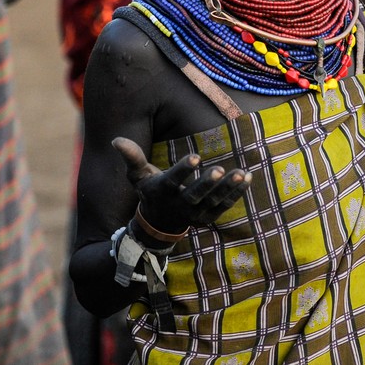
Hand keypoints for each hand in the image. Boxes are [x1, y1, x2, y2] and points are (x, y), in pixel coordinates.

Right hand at [112, 137, 249, 236]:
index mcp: (162, 192)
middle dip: (207, 183)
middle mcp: (179, 205)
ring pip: (213, 202)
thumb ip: (131, 158)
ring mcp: (196, 213)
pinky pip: (225, 206)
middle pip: (195, 195)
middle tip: (219, 169)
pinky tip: (248, 177)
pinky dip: (237, 194)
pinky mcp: (209, 217)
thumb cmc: (150, 191)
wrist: (159, 224)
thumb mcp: (137, 176)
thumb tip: (116, 139)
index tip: (195, 156)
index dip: (183, 170)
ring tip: (242, 173)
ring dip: (228, 188)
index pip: (173, 181)